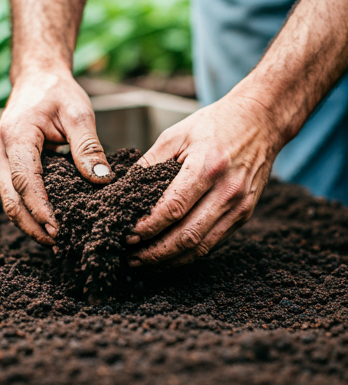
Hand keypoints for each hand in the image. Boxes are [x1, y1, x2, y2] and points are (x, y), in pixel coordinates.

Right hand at [0, 69, 112, 245]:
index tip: (58, 230)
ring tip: (56, 241)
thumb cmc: (58, 92)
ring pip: (9, 201)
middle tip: (60, 244)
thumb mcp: (79, 114)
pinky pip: (14, 194)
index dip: (40, 208)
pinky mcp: (6, 164)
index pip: (24, 181)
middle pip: (10, 200)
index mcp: (16, 136)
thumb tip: (102, 182)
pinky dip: (30, 212)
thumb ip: (88, 148)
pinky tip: (49, 223)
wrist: (37, 78)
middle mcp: (0, 151)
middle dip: (33, 226)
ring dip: (30, 223)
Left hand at [127, 93, 284, 267]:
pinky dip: (189, 254)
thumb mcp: (176, 134)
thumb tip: (124, 190)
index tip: (127, 235)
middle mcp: (227, 192)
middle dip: (154, 253)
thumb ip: (149, 163)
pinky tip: (169, 257)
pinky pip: (214, 243)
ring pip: (201, 247)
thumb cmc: (215, 125)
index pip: (172, 208)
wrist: (261, 121)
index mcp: (207, 168)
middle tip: (130, 258)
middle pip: (187, 235)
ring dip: (170, 260)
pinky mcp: (244, 214)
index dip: (147, 227)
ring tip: (145, 264)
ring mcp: (239, 207)